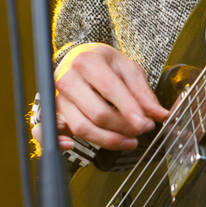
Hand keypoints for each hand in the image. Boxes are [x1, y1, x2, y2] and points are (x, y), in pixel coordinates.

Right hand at [31, 43, 169, 152]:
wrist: (78, 59)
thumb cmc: (103, 64)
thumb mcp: (127, 68)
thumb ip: (143, 92)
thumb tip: (159, 114)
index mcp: (87, 62)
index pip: (110, 89)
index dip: (130, 110)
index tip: (147, 124)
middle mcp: (67, 79)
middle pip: (97, 113)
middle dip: (123, 127)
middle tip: (142, 130)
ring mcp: (57, 98)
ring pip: (81, 127)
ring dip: (108, 140)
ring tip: (129, 141)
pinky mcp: (50, 113)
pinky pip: (46, 132)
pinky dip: (58, 143)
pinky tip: (72, 147)